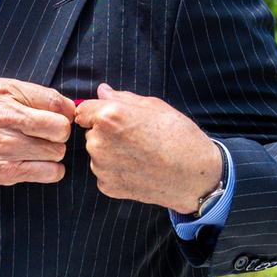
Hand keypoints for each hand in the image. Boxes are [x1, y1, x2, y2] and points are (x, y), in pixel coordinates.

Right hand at [0, 78, 76, 202]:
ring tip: (36, 151)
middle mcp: (6, 116)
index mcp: (5, 93)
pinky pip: (49, 172)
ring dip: (52, 153)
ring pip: (57, 151)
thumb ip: (25, 95)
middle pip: (60, 127)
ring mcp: (6, 145)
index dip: (65, 112)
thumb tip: (65, 106)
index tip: (59, 117)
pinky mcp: (5, 171)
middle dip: (58, 133)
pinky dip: (51, 172)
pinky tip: (38, 166)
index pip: (56, 101)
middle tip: (46, 136)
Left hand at [75, 83, 221, 212]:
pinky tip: (138, 170)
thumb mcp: (154, 107)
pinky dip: (116, 171)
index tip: (112, 118)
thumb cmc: (179, 136)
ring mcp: (101, 166)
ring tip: (140, 155)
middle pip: (91, 133)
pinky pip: (105, 173)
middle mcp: (98, 142)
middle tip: (135, 138)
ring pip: (97, 153)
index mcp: (109, 117)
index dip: (97, 113)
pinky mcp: (106, 186)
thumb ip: (122, 98)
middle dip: (106, 133)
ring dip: (110, 153)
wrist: (194, 175)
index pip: (82, 111)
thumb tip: (102, 91)